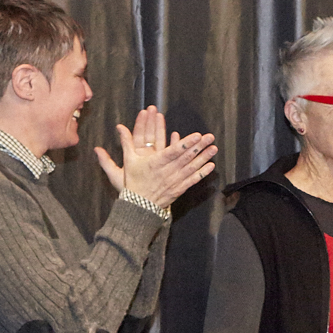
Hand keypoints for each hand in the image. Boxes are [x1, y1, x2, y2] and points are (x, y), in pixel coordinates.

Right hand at [96, 105, 216, 205]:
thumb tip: (119, 127)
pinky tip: (211, 165)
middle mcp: (167, 171)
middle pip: (186, 157)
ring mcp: (175, 181)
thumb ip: (125, 143)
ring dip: (203, 157)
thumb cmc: (133, 182)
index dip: (186, 143)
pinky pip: (192, 180)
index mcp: (155, 163)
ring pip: (191, 167)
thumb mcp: (128, 161)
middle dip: (199, 146)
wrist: (138, 206)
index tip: (196, 135)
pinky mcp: (179, 189)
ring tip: (214, 148)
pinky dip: (202, 173)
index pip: (173, 151)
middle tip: (210, 136)